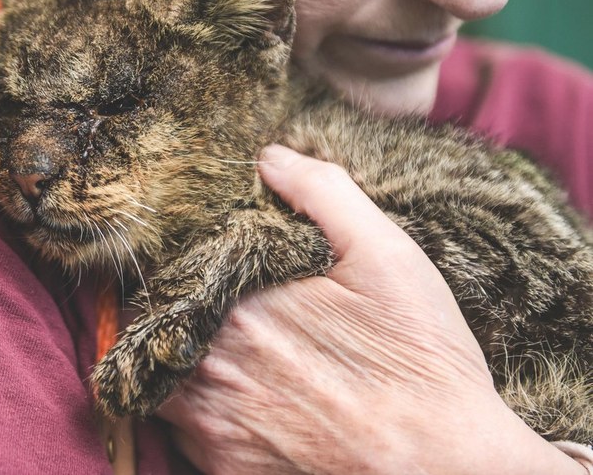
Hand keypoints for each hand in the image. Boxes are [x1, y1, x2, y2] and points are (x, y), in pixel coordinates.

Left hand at [156, 144, 584, 474]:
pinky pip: (179, 429)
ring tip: (217, 347)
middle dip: (176, 305)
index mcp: (239, 301)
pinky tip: (238, 397)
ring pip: (158, 373)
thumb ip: (322, 194)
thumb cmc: (419, 360)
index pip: (174, 267)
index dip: (182, 260)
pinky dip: (193, 409)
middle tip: (210, 302)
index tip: (201, 259)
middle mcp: (211, 360)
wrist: (442, 466)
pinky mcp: (223, 466)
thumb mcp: (386, 256)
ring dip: (175, 356)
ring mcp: (210, 421)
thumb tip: (269, 157)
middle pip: (158, 318)